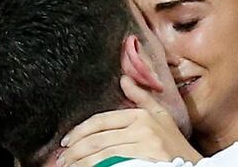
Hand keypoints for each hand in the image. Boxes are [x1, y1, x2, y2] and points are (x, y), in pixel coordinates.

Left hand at [57, 76, 200, 166]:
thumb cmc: (176, 146)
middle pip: (98, 140)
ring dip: (81, 162)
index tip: (67, 142)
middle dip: (76, 151)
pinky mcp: (145, 162)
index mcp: (142, 116)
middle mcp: (142, 129)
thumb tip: (124, 78)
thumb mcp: (162, 117)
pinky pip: (113, 165)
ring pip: (102, 155)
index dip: (80, 132)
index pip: (101, 121)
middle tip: (62, 159)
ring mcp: (144, 147)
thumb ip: (142, 98)